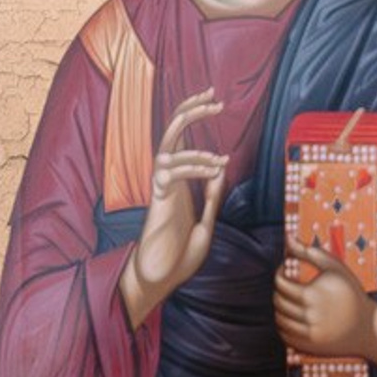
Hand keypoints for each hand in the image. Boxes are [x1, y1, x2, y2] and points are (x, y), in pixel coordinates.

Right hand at [120, 89, 228, 327]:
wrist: (160, 280)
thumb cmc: (179, 257)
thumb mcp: (204, 225)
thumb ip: (211, 198)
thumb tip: (219, 172)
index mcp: (178, 182)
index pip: (183, 139)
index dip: (194, 116)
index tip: (214, 100)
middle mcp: (167, 179)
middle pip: (172, 131)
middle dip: (191, 110)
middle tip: (213, 97)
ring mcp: (160, 188)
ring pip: (168, 147)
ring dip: (195, 146)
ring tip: (219, 158)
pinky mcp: (157, 200)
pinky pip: (170, 172)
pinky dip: (192, 167)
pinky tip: (212, 172)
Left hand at [273, 241, 376, 366]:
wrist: (367, 327)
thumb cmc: (350, 293)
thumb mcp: (335, 268)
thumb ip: (309, 251)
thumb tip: (288, 238)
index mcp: (312, 295)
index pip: (280, 283)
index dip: (279, 273)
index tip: (286, 270)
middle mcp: (308, 316)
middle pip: (278, 301)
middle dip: (279, 290)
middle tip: (289, 285)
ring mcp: (307, 333)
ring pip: (279, 319)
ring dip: (280, 308)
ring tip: (292, 300)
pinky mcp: (307, 346)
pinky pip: (284, 335)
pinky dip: (284, 324)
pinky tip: (295, 316)